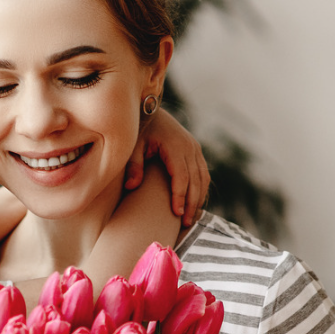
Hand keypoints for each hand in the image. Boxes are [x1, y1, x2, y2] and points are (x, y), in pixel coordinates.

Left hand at [125, 109, 209, 226]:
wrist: (149, 109)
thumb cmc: (139, 129)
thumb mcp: (132, 145)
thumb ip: (133, 165)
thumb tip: (131, 186)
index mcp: (175, 145)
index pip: (181, 175)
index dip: (180, 195)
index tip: (176, 213)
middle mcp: (190, 147)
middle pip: (195, 180)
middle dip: (192, 203)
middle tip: (185, 224)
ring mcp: (195, 149)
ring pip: (203, 178)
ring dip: (199, 199)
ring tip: (190, 220)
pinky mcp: (195, 152)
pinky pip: (203, 174)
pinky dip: (201, 191)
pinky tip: (194, 206)